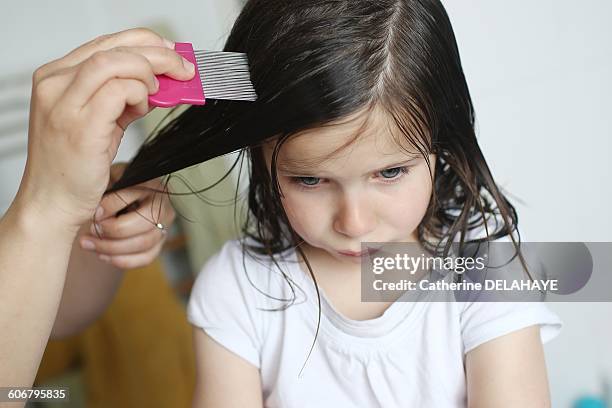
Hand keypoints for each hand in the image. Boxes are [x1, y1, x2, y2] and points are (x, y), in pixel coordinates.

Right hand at [17, 27, 194, 231]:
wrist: (54, 202)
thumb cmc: (74, 166)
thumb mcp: (100, 120)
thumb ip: (122, 97)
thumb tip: (159, 80)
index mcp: (56, 77)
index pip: (106, 42)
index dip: (145, 43)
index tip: (171, 53)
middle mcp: (55, 84)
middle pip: (114, 47)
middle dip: (158, 54)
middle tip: (183, 68)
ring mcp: (64, 103)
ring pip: (116, 62)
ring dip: (149, 73)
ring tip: (158, 93)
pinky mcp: (80, 125)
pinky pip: (119, 91)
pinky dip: (140, 95)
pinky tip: (142, 109)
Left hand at [76, 163, 176, 268]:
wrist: (123, 200)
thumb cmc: (114, 188)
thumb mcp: (109, 179)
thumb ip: (105, 185)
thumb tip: (99, 207)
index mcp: (151, 185)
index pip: (133, 196)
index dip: (109, 206)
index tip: (92, 212)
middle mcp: (163, 205)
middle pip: (144, 223)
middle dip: (112, 231)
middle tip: (91, 230)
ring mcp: (164, 226)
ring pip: (144, 243)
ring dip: (113, 248)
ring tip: (89, 244)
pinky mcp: (160, 243)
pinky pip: (146, 257)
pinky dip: (123, 260)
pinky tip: (104, 256)